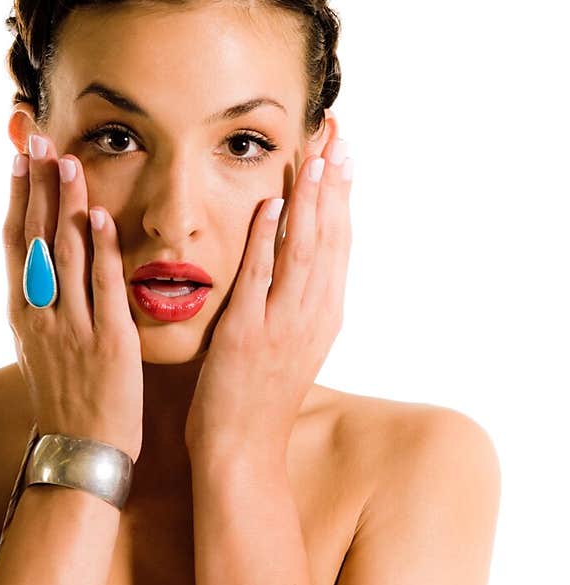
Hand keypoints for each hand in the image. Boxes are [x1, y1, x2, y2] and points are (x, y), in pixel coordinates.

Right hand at [4, 133, 144, 461]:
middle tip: (38, 139)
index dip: (18, 196)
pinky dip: (100, 251)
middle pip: (36, 236)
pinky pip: (102, 288)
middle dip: (37, 184)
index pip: (16, 241)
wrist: (80, 451)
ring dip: (66, 204)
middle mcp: (40, 314)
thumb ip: (43, 306)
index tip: (19, 157)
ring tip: (67, 161)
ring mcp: (71, 327)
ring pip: (65, 254)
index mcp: (24, 313)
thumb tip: (42, 269)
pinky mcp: (106, 341)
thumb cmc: (67, 400)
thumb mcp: (42, 349)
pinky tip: (100, 218)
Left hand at [184, 132, 352, 457]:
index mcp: (323, 314)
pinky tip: (270, 206)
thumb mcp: (287, 343)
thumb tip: (293, 260)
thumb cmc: (256, 399)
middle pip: (330, 236)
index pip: (339, 241)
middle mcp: (312, 315)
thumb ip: (293, 301)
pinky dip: (267, 241)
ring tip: (315, 154)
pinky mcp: (248, 336)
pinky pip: (261, 279)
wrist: (242, 453)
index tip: (342, 150)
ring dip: (310, 199)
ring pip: (304, 251)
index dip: (341, 194)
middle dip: (334, 180)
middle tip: (337, 131)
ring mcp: (283, 325)